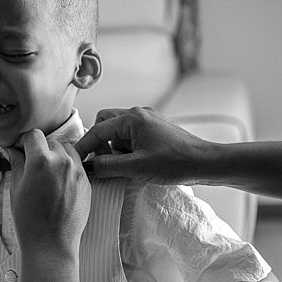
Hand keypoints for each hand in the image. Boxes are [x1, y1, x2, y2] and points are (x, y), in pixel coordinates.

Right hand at [8, 130, 90, 251]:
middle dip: (41, 150)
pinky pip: (78, 165)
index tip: (22, 149)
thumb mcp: (16, 189)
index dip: (25, 142)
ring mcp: (78, 171)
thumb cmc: (29, 220)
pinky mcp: (87, 182)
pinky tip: (59, 185)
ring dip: (58, 156)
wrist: (51, 244)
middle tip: (34, 166)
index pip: (33, 135)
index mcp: (41, 161)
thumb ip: (17, 163)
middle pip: (51, 142)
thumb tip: (12, 150)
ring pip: (67, 151)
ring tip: (48, 174)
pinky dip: (68, 168)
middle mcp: (62, 161)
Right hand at [74, 106, 216, 184]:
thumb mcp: (137, 167)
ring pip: (117, 131)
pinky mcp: (155, 131)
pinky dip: (125, 149)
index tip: (76, 161)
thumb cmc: (176, 162)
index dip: (84, 147)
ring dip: (113, 148)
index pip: (97, 129)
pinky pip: (130, 136)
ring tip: (122, 166)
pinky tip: (133, 164)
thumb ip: (108, 166)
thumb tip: (87, 167)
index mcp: (133, 118)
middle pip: (105, 123)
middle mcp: (139, 114)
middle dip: (99, 143)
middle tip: (104, 162)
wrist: (205, 163)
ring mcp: (148, 122)